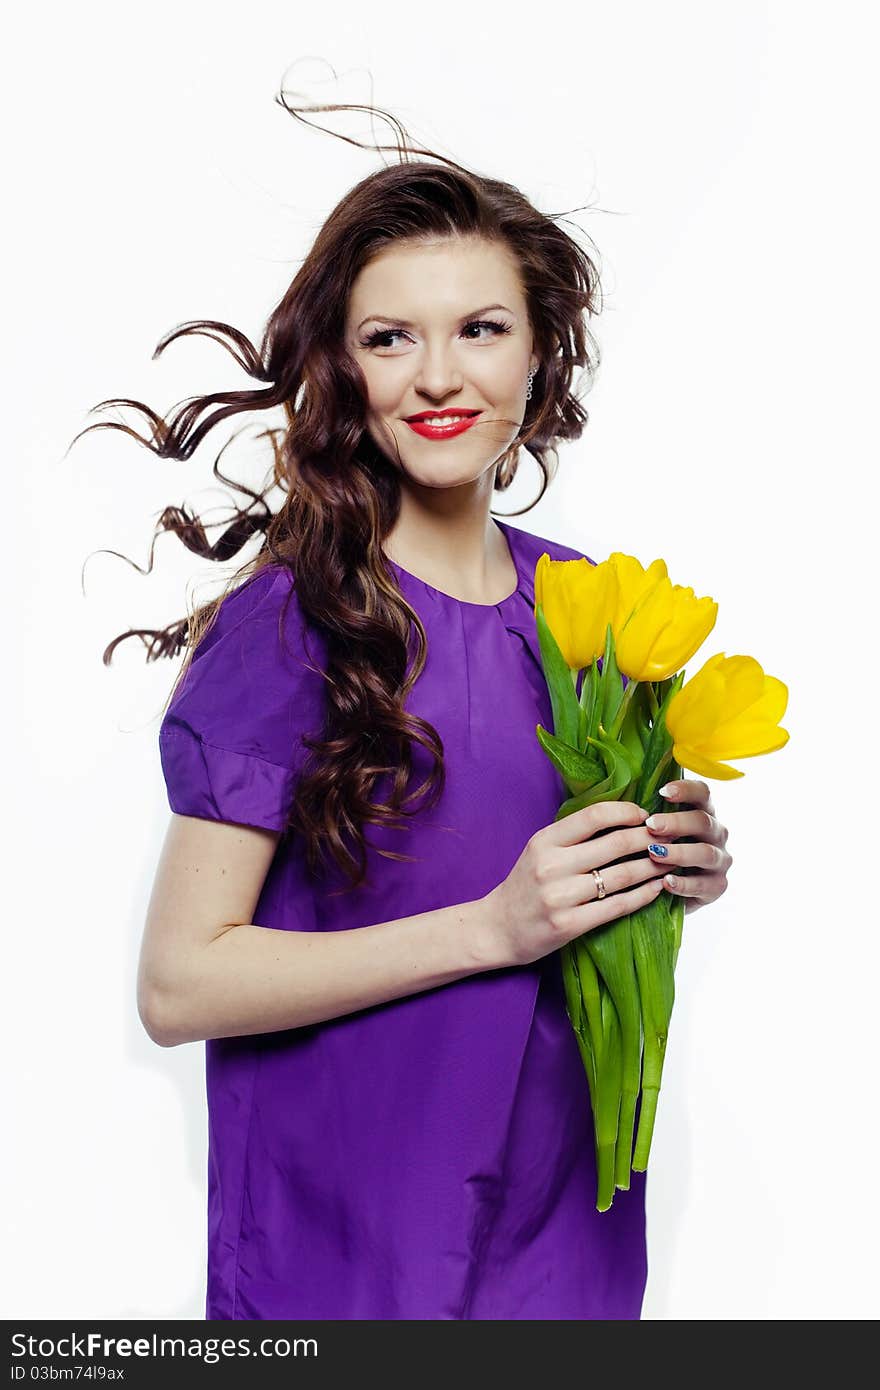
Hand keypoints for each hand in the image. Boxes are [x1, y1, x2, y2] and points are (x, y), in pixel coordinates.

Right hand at [482, 801, 669, 968]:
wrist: (497, 928)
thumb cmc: (524, 886)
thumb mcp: (539, 850)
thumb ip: (572, 836)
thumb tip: (619, 818)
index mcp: (545, 840)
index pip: (594, 816)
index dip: (626, 812)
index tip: (644, 815)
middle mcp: (552, 865)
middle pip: (615, 844)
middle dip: (649, 838)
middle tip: (668, 837)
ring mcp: (560, 897)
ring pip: (621, 876)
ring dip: (652, 867)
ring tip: (670, 861)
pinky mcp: (569, 924)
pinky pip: (617, 906)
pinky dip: (643, 895)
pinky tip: (657, 888)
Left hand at [644, 778, 731, 915]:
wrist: (670, 892)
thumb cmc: (658, 852)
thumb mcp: (655, 831)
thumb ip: (648, 816)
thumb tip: (623, 801)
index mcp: (703, 812)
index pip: (702, 793)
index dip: (686, 789)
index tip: (662, 792)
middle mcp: (716, 833)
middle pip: (703, 821)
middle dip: (676, 822)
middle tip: (650, 825)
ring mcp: (720, 860)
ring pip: (706, 853)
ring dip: (680, 852)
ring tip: (654, 853)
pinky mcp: (718, 886)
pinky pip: (703, 885)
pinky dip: (684, 884)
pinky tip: (665, 882)